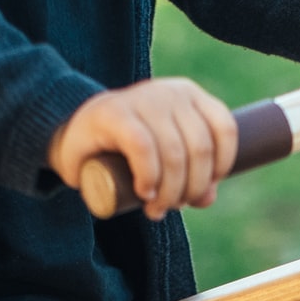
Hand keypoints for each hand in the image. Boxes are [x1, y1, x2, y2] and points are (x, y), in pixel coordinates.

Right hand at [47, 77, 236, 220]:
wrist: (75, 136)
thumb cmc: (125, 149)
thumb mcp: (164, 159)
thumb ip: (189, 175)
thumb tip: (208, 197)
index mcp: (190, 96)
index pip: (224, 129)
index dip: (220, 166)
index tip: (203, 190)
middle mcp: (170, 92)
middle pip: (199, 148)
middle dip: (191, 188)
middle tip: (172, 207)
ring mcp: (142, 98)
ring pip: (174, 152)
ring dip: (170, 191)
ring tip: (155, 209)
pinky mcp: (115, 112)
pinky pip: (144, 148)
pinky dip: (149, 176)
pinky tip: (144, 192)